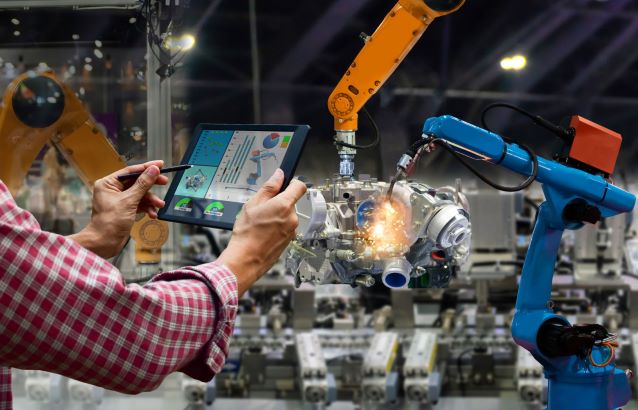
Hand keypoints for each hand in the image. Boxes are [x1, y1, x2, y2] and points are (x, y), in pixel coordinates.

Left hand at [70, 161, 168, 258]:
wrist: (104, 243)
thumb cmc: (110, 222)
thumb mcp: (129, 201)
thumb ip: (143, 184)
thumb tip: (153, 170)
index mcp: (108, 183)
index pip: (130, 171)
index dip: (146, 167)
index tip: (160, 165)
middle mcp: (113, 190)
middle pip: (137, 182)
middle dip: (151, 185)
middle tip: (164, 182)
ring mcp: (119, 200)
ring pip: (140, 194)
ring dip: (151, 200)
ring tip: (159, 205)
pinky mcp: (125, 210)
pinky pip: (139, 204)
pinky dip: (147, 208)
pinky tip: (152, 214)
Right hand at [217, 169, 306, 294]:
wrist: (245, 259)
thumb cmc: (246, 234)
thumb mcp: (252, 204)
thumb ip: (269, 188)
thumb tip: (279, 175)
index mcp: (284, 205)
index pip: (299, 187)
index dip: (292, 183)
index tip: (284, 184)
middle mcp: (292, 218)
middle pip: (291, 202)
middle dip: (278, 203)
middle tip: (262, 209)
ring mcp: (292, 230)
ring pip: (287, 216)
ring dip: (277, 216)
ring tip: (261, 223)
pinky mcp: (289, 241)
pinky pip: (285, 228)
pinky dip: (277, 228)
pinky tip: (264, 233)